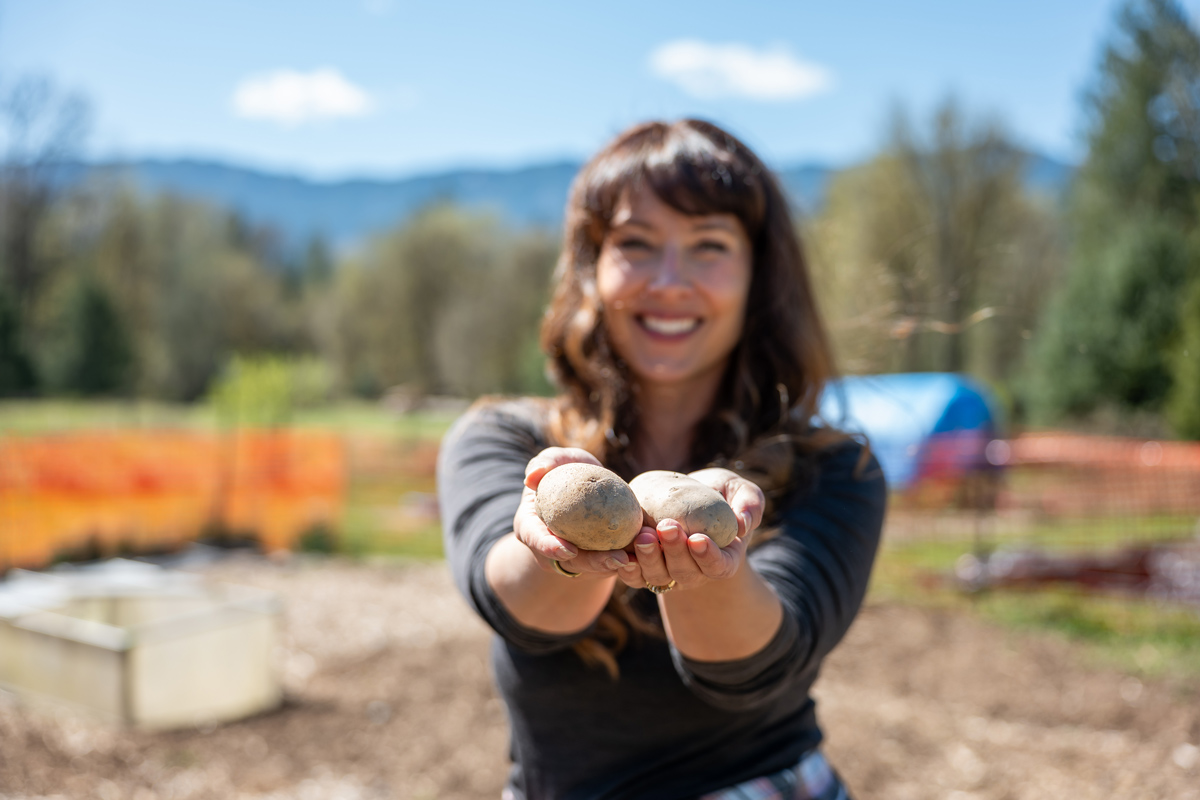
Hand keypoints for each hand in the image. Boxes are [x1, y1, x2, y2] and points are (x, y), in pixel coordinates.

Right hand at [514, 447, 632, 577]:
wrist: (583, 487)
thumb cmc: (565, 470)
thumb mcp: (555, 460)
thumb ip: (546, 462)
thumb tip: (532, 476)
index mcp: (530, 526)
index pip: (535, 539)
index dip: (549, 547)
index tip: (569, 550)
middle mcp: (548, 548)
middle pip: (569, 561)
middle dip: (593, 564)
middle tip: (617, 558)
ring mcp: (570, 558)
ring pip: (591, 567)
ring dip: (614, 566)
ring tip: (634, 559)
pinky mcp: (592, 560)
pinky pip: (607, 563)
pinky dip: (626, 560)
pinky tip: (643, 555)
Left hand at [615, 468, 764, 591]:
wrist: (687, 499)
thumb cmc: (720, 494)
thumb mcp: (741, 492)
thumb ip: (750, 504)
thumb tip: (744, 523)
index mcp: (724, 558)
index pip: (719, 566)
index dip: (708, 557)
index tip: (698, 539)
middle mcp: (696, 572)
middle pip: (685, 572)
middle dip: (675, 551)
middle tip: (666, 526)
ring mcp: (669, 573)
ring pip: (658, 576)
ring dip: (649, 559)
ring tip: (643, 535)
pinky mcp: (644, 568)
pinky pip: (634, 576)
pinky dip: (626, 568)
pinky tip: (620, 552)